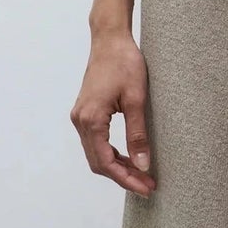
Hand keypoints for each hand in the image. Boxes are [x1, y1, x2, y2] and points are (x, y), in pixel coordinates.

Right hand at [71, 31, 156, 195]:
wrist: (110, 39)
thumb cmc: (124, 63)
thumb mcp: (136, 99)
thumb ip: (138, 134)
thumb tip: (142, 165)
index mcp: (91, 119)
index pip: (106, 162)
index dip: (126, 179)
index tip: (145, 188)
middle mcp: (80, 120)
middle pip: (98, 163)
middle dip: (123, 177)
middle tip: (147, 185)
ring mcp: (80, 116)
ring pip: (95, 154)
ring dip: (117, 167)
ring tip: (141, 175)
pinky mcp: (86, 112)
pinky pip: (95, 142)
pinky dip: (111, 154)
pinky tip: (129, 157)